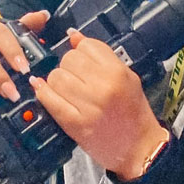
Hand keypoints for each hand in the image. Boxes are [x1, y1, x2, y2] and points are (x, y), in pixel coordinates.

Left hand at [30, 30, 168, 180]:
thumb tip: (73, 36)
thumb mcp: (127, 77)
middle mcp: (103, 87)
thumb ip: (101, 55)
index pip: (86, 46)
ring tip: (66, 89)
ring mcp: (88, 106)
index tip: (83, 59)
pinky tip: (44, 90)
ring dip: (56, 81)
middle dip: (68, 66)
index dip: (81, 51)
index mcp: (117, 72)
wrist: (140, 148)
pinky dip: (43, 93)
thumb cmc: (134, 113)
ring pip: (56, 77)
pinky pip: (49, 100)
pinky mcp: (75, 124)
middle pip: (68, 60)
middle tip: (75, 77)